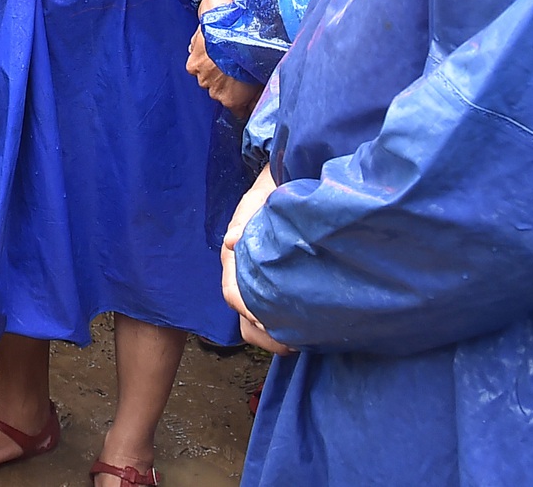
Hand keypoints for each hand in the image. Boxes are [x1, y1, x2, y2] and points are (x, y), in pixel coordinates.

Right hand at [186, 0, 261, 115]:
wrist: (231, 25)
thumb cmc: (250, 48)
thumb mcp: (261, 72)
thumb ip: (257, 91)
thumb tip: (259, 101)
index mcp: (231, 99)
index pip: (238, 112)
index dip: (245, 103)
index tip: (248, 95)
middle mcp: (214, 92)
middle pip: (221, 94)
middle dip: (229, 85)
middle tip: (237, 70)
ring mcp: (202, 77)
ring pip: (208, 79)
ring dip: (214, 72)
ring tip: (223, 57)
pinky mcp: (192, 63)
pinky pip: (197, 66)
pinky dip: (202, 60)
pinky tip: (211, 50)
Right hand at [222, 166, 293, 354]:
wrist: (282, 188)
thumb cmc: (267, 195)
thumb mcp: (255, 203)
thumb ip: (243, 220)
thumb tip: (230, 241)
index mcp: (234, 258)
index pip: (233, 294)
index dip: (247, 311)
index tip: (268, 321)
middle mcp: (242, 275)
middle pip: (242, 316)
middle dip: (262, 335)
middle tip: (289, 343)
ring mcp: (256, 282)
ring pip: (255, 320)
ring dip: (271, 335)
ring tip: (297, 342)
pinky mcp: (271, 284)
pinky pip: (271, 311)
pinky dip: (282, 325)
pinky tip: (302, 329)